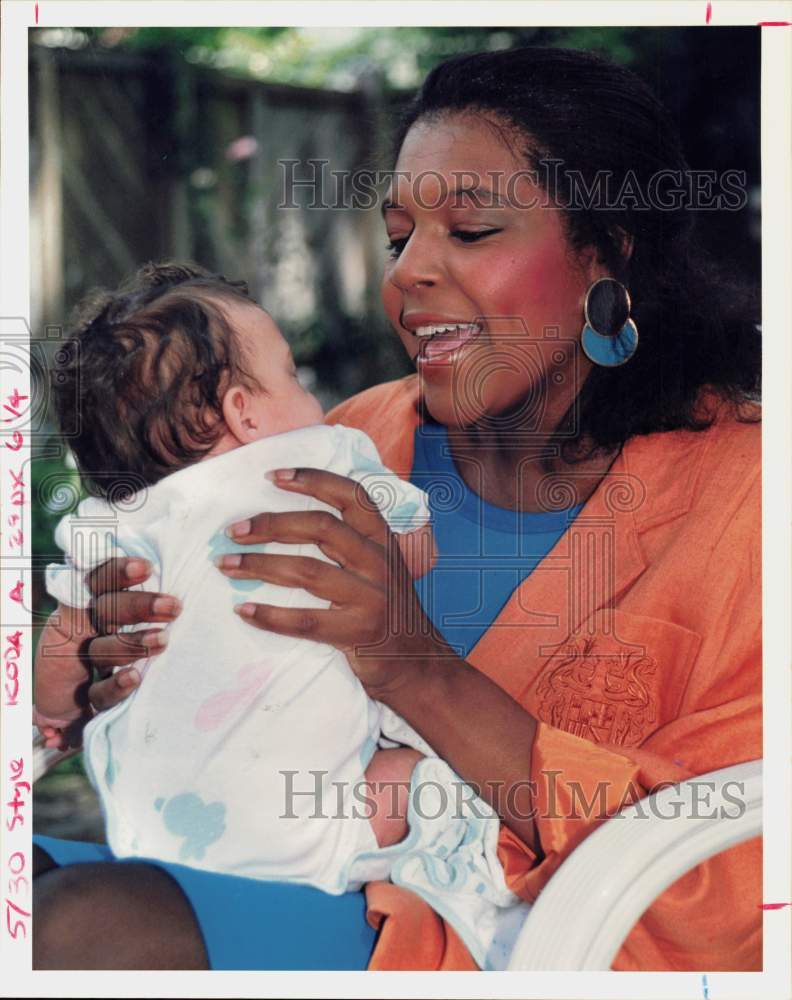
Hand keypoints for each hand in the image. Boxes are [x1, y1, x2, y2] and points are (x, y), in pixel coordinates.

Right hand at [33, 558, 181, 740]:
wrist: (75, 713)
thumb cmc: (119, 653)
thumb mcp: (131, 625)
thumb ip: (148, 605)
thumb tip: (196, 573)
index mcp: (93, 605)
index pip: (100, 581)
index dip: (118, 572)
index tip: (147, 567)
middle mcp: (84, 630)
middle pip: (105, 610)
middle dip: (138, 606)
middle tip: (173, 607)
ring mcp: (80, 663)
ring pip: (101, 648)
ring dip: (133, 643)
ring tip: (164, 641)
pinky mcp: (82, 698)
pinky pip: (97, 692)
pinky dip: (115, 686)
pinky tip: (134, 678)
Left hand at [217, 467, 456, 698]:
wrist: (419, 664)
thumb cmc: (388, 611)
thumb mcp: (382, 568)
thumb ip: (352, 544)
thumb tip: (287, 523)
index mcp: (383, 540)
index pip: (351, 496)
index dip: (312, 480)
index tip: (273, 476)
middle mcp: (379, 563)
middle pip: (320, 527)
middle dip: (271, 524)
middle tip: (234, 529)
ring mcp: (370, 598)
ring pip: (307, 571)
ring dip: (259, 564)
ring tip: (226, 564)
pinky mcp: (356, 633)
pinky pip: (305, 620)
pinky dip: (270, 616)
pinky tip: (244, 611)